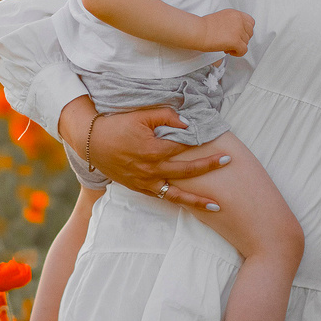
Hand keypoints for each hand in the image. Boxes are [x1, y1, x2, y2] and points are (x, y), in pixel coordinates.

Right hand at [60, 100, 226, 207]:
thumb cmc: (117, 125)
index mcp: (154, 149)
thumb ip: (166, 116)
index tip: (218, 140)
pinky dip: (178, 201)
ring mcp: (145, 181)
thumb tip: (188, 123)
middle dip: (209, 166)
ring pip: (177, 194)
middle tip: (228, 160)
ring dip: (197, 200)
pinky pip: (163, 197)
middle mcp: (151, 169)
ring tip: (217, 206)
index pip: (185, 147)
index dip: (202, 142)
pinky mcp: (139, 188)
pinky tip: (191, 204)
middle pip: (188, 171)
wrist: (91, 142)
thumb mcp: (141, 114)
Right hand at [198, 8, 254, 56]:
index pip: (250, 22)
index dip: (245, 30)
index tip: (239, 34)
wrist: (198, 31)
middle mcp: (239, 20)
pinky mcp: (236, 41)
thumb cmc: (204, 26)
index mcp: (235, 13)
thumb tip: (236, 31)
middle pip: (250, 33)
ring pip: (246, 42)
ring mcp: (238, 31)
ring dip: (238, 46)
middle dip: (242, 38)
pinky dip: (237, 53)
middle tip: (232, 41)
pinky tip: (229, 51)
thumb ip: (232, 22)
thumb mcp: (222, 17)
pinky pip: (243, 50)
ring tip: (227, 46)